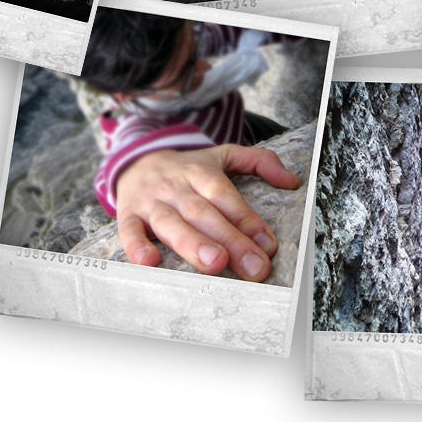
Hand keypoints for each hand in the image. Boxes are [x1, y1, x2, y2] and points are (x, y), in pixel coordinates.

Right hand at [114, 144, 300, 280]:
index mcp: (202, 172)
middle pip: (204, 213)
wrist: (135, 159)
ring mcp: (151, 202)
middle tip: (252, 266)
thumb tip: (292, 181)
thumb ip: (259, 162)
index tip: (268, 245)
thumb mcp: (223, 155)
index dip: (247, 220)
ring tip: (215, 265)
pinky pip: (129, 230)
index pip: (226, 196)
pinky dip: (136, 246)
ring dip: (192, 244)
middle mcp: (177, 187)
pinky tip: (150, 263)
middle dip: (230, 240)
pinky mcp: (129, 214)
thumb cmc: (189, 168)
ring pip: (171, 223)